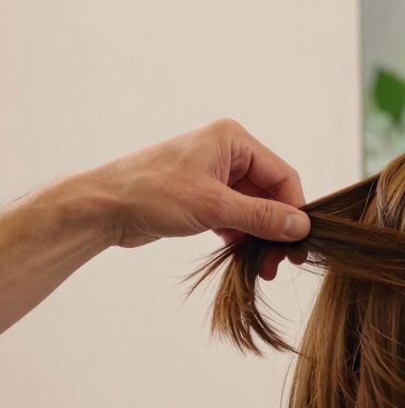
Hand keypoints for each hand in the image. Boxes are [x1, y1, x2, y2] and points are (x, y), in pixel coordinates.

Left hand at [80, 118, 309, 279]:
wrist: (101, 208)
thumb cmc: (151, 194)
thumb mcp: (213, 206)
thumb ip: (261, 217)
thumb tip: (301, 228)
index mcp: (233, 140)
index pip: (282, 176)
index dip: (294, 210)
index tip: (299, 242)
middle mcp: (227, 153)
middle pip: (271, 194)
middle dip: (277, 229)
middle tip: (281, 262)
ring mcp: (215, 175)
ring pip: (255, 209)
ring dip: (261, 237)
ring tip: (264, 267)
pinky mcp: (203, 197)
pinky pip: (236, 217)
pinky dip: (243, 237)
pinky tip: (245, 259)